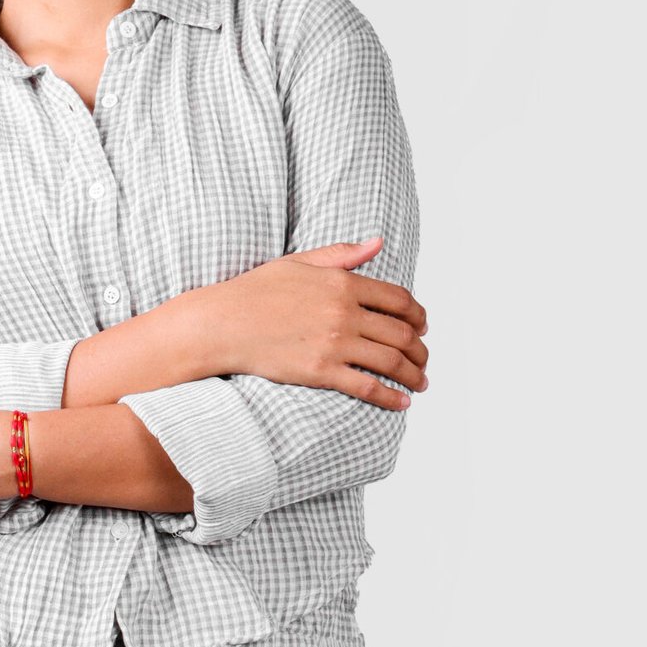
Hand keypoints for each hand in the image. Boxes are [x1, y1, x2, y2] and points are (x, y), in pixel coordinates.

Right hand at [205, 238, 428, 405]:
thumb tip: (378, 243)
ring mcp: (334, 344)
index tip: (422, 326)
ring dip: (413, 374)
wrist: (222, 324)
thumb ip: (342, 255)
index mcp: (342, 284)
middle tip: (423, 360)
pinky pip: (367, 387)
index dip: (418, 315)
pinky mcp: (321, 372)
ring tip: (419, 383)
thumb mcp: (299, 263)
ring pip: (391, 362)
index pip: (399, 300)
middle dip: (420, 350)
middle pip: (402, 334)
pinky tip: (401, 403)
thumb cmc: (255, 292)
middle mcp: (344, 313)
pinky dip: (391, 397)